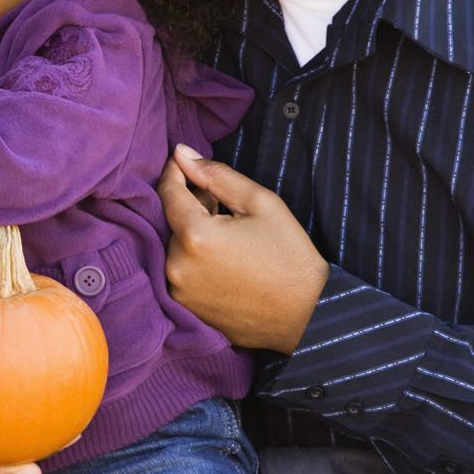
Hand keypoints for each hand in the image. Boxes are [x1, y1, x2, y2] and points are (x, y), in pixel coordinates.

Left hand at [160, 144, 330, 353]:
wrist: (304, 319)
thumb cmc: (289, 258)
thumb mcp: (261, 204)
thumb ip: (216, 175)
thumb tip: (182, 153)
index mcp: (195, 236)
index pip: (168, 191)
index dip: (175, 172)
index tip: (183, 162)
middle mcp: (177, 265)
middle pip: (173, 220)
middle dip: (193, 206)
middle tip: (224, 206)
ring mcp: (177, 290)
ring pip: (176, 245)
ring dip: (194, 233)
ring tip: (230, 236)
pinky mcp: (183, 307)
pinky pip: (181, 270)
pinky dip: (195, 258)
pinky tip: (225, 260)